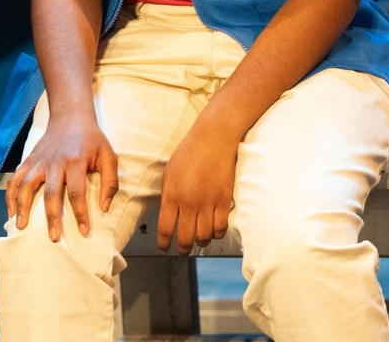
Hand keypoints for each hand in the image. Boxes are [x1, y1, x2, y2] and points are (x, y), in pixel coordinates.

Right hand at [5, 114, 118, 241]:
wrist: (70, 116)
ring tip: (21, 227)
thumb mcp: (108, 155)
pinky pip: (15, 178)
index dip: (80, 213)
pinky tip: (11, 212)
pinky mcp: (29, 160)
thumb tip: (104, 208)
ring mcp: (39, 161)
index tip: (85, 232)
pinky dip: (10, 195)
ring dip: (22, 206)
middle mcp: (55, 161)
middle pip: (50, 193)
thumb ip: (110, 181)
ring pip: (26, 185)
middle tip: (54, 238)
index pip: (76, 191)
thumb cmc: (92, 139)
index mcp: (76, 160)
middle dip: (52, 217)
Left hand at [157, 120, 237, 253]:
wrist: (213, 139)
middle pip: (185, 239)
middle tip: (182, 249)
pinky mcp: (224, 202)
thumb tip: (167, 214)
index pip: (166, 228)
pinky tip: (213, 230)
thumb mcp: (169, 172)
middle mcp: (189, 203)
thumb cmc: (189, 152)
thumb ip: (168, 194)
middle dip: (182, 249)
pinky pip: (221, 229)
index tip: (164, 248)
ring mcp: (208, 204)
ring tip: (198, 240)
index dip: (164, 243)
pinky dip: (217, 234)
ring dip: (200, 242)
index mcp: (172, 195)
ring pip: (204, 238)